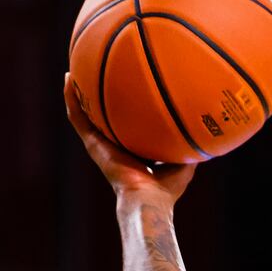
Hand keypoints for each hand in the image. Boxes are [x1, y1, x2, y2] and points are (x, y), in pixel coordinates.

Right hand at [63, 73, 194, 204]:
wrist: (148, 199)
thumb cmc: (166, 189)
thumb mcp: (182, 164)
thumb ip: (187, 147)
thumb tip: (202, 128)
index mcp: (129, 152)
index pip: (123, 129)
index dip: (122, 113)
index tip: (124, 93)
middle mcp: (111, 147)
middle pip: (101, 119)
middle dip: (97, 100)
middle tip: (93, 76)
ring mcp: (99, 145)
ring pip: (84, 115)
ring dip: (77, 94)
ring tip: (73, 72)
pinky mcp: (92, 144)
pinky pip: (78, 118)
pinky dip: (72, 98)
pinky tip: (69, 78)